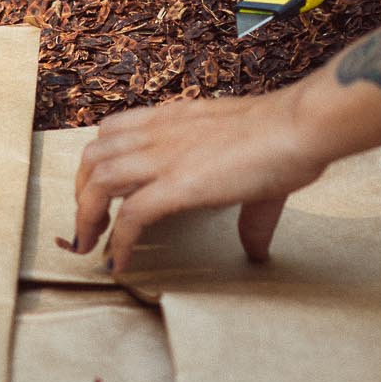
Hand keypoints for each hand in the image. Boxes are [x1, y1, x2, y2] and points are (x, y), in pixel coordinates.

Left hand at [71, 85, 332, 272]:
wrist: (299, 126)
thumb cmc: (283, 136)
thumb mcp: (250, 164)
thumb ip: (247, 212)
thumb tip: (257, 250)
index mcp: (173, 119)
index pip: (111, 130)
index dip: (97, 162)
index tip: (99, 193)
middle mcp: (160, 132)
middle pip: (92, 156)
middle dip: (81, 192)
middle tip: (90, 225)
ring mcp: (165, 156)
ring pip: (97, 181)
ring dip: (87, 217)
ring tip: (92, 246)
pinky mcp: (179, 184)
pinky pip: (130, 216)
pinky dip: (119, 242)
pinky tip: (121, 262)